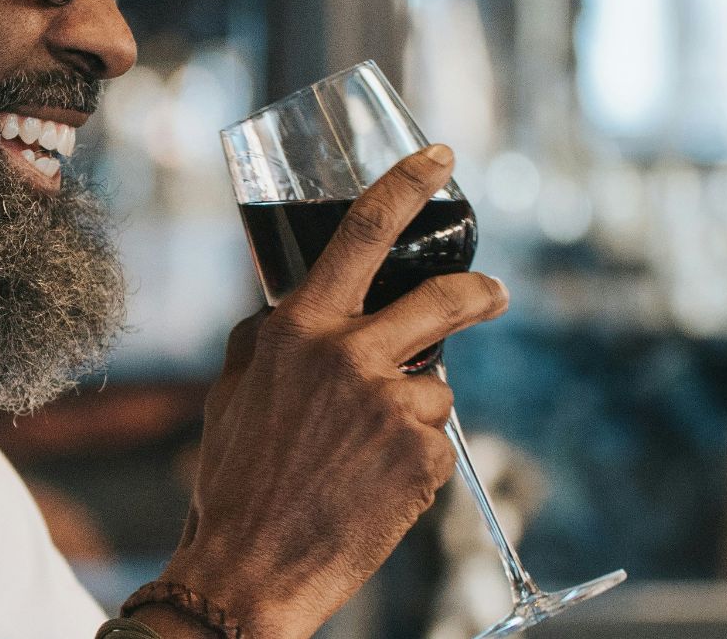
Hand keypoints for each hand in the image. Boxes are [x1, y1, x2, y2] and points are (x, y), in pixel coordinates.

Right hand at [145, 146, 508, 638]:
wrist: (250, 568)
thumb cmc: (235, 481)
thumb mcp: (234, 390)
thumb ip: (269, 340)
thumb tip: (290, 311)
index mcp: (297, 329)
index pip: (362, 232)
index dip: (408, 185)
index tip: (441, 157)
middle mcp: (348, 356)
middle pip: (443, 299)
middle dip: (479, 292)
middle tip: (493, 293)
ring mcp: (390, 406)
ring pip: (436, 385)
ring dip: (414, 410)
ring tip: (365, 455)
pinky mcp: (421, 458)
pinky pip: (435, 440)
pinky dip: (414, 459)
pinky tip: (373, 485)